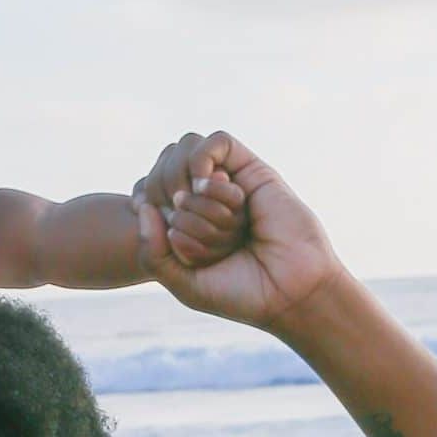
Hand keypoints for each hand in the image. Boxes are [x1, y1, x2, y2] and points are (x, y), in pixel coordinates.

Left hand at [135, 131, 344, 330]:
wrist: (291, 293)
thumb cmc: (242, 293)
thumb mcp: (185, 284)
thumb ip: (153, 253)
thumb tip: (144, 207)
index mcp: (189, 228)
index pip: (148, 196)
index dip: (146, 206)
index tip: (164, 237)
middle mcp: (207, 204)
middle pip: (166, 181)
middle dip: (181, 214)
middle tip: (208, 242)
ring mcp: (230, 186)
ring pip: (188, 159)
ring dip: (195, 194)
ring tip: (218, 223)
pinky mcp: (253, 171)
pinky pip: (218, 143)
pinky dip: (203, 160)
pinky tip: (208, 185)